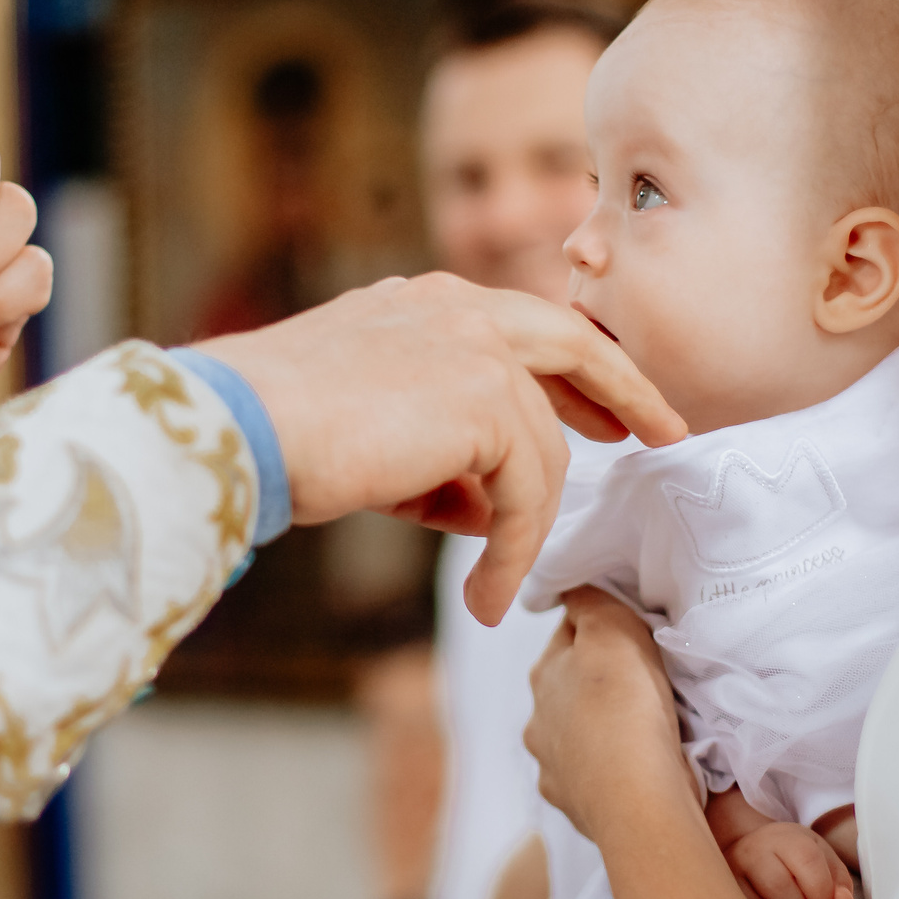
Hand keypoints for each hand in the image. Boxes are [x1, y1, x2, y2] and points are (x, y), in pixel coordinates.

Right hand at [198, 275, 684, 623]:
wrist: (236, 427)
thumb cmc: (276, 433)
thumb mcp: (371, 433)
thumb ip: (437, 456)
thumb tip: (482, 508)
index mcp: (426, 302)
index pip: (524, 327)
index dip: (575, 373)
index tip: (610, 414)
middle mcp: (458, 308)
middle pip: (574, 345)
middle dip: (625, 394)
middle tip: (662, 436)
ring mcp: (476, 348)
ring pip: (539, 451)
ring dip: (522, 530)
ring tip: (492, 591)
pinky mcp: (485, 401)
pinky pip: (523, 494)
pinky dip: (510, 554)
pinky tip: (487, 596)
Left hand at [527, 587, 700, 842]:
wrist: (635, 799)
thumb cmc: (625, 707)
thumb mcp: (613, 629)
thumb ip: (590, 601)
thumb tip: (570, 586)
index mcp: (544, 673)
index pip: (568, 632)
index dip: (600, 627)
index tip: (632, 632)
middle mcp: (537, 719)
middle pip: (569, 686)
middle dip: (598, 681)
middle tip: (643, 680)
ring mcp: (551, 765)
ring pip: (576, 734)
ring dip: (599, 728)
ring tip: (640, 729)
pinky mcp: (571, 803)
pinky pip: (588, 777)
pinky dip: (604, 770)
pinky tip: (630, 768)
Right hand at [719, 821, 856, 898]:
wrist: (749, 853)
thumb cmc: (792, 859)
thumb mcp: (820, 858)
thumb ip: (838, 879)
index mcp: (784, 837)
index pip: (806, 859)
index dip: (822, 889)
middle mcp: (752, 851)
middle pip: (779, 886)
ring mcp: (730, 875)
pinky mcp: (722, 898)